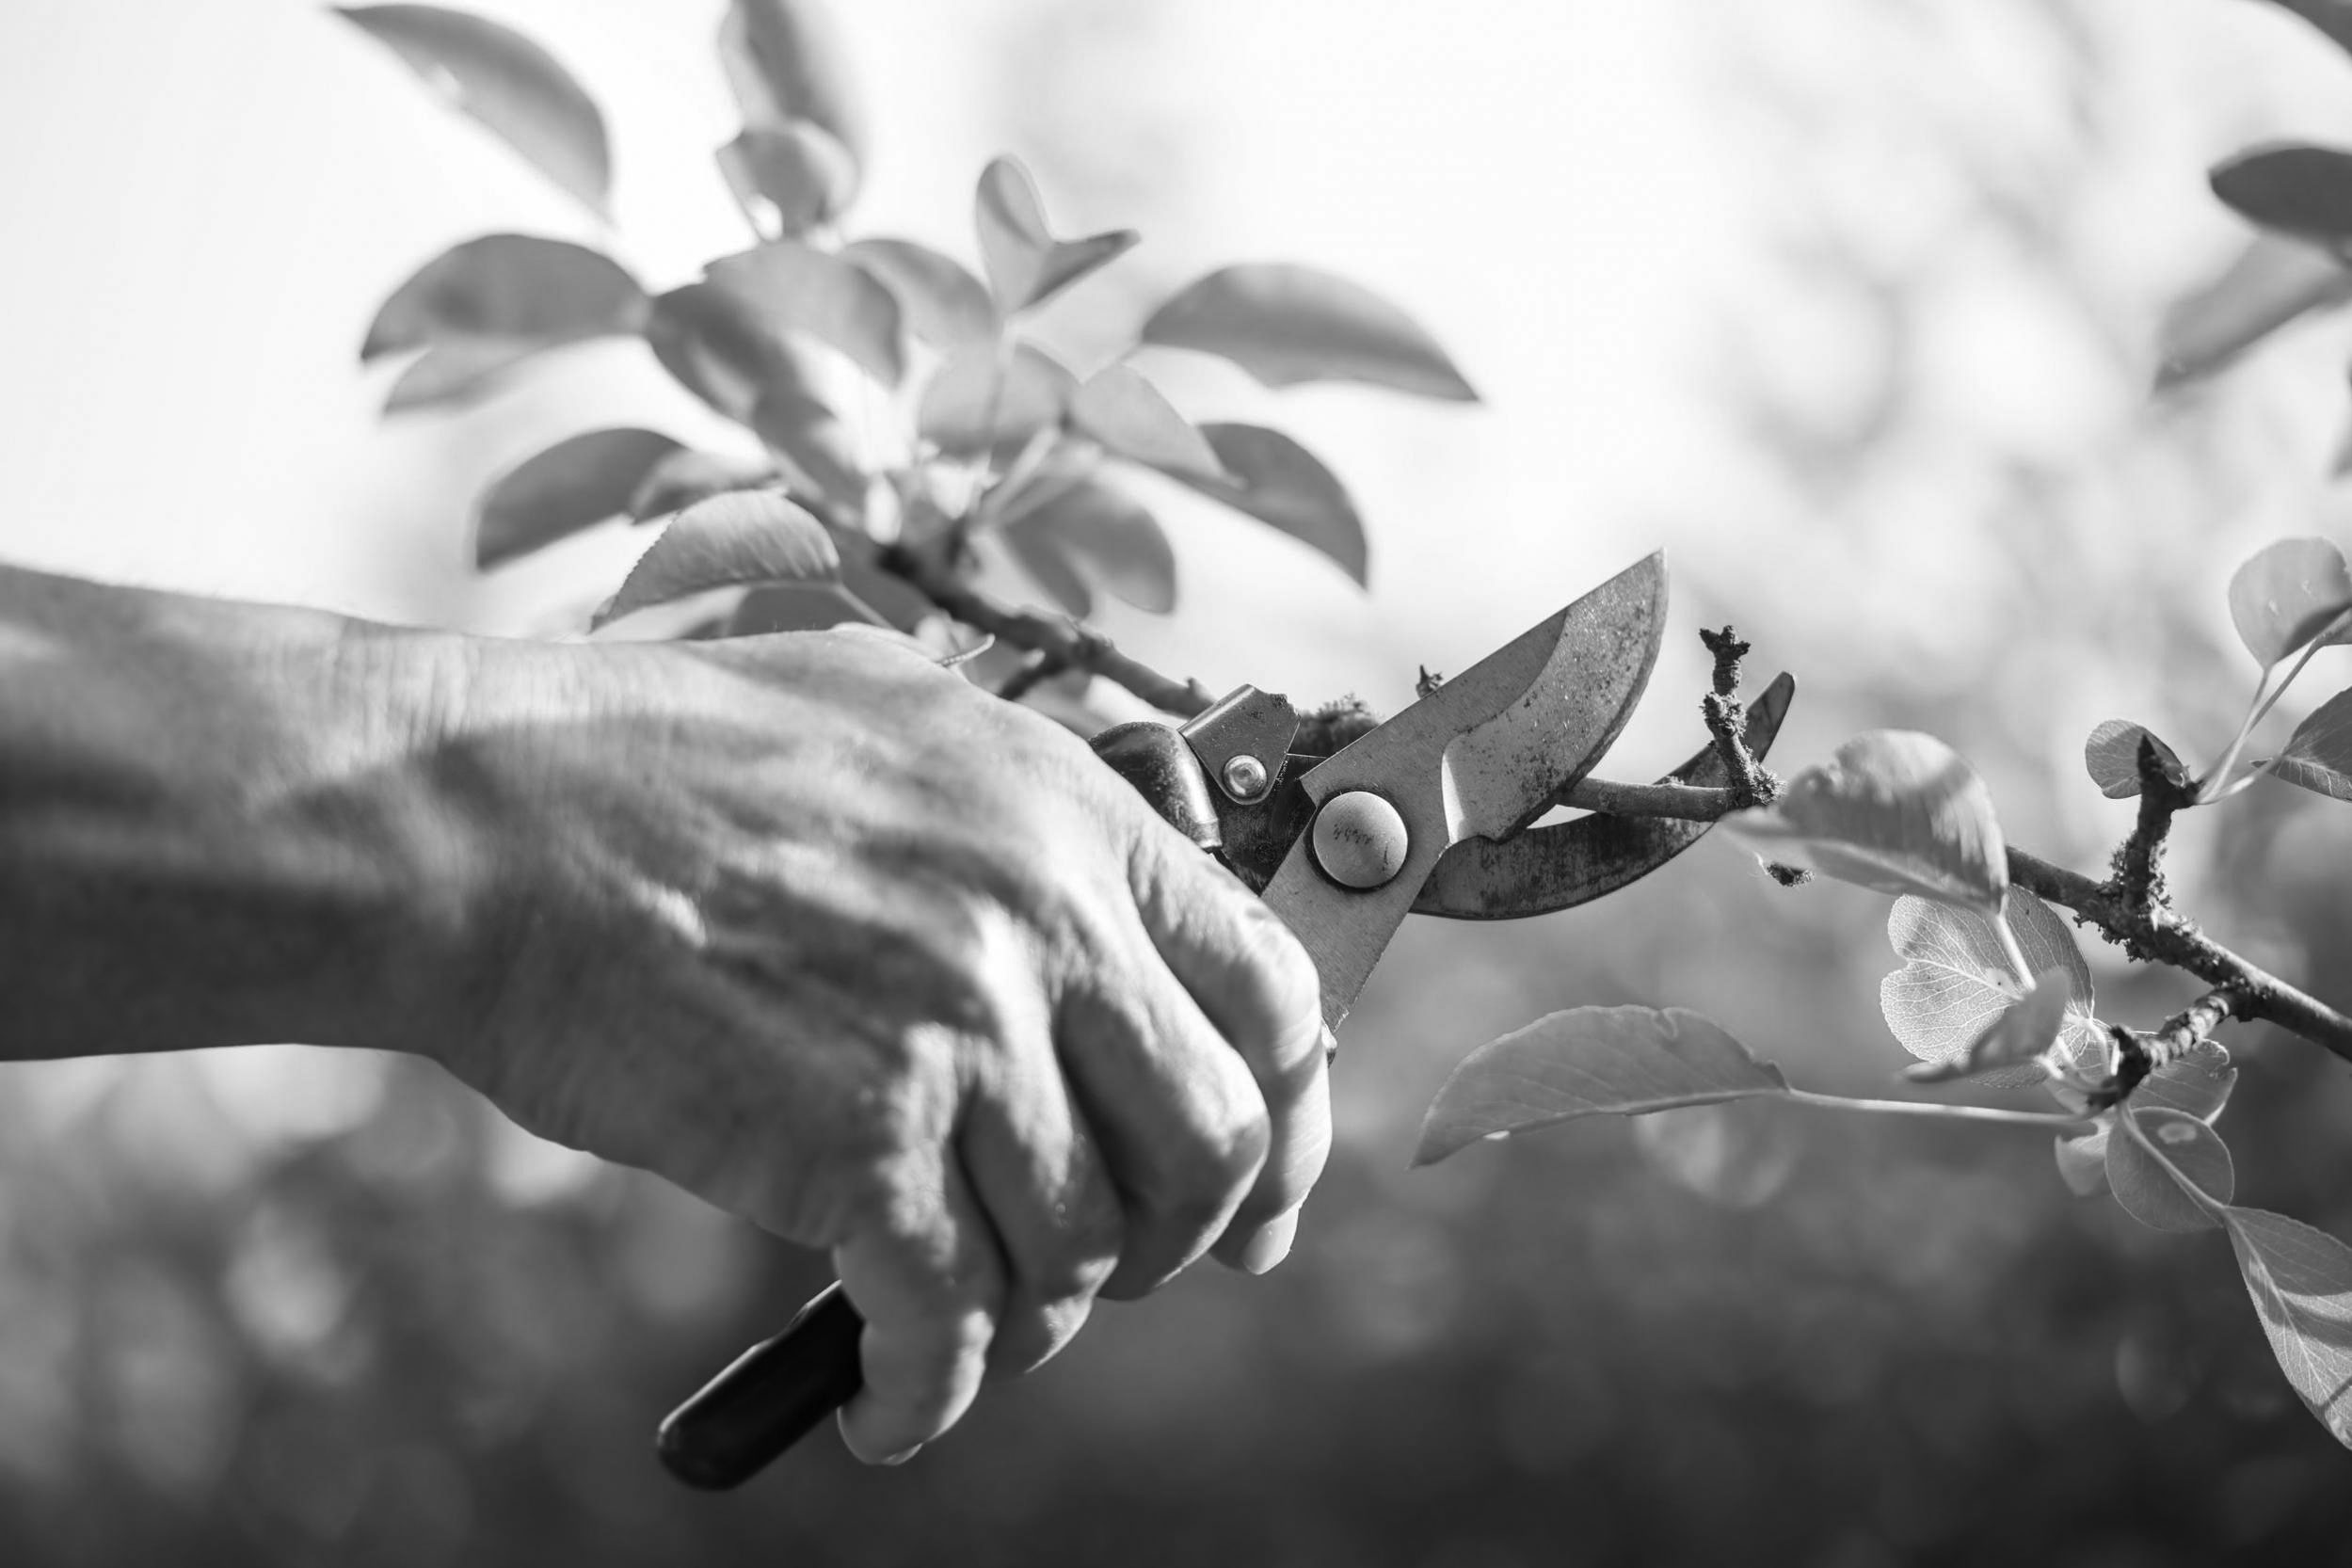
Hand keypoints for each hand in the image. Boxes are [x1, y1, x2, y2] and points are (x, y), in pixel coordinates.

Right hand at [422, 628, 1331, 1462]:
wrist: (491, 815)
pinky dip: (932, 1392)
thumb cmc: (661, 758)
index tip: (1267, 1194)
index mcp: (1070, 815)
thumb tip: (1104, 915)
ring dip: (1043, 1319)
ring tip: (975, 1325)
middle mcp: (1045, 921)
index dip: (1291, 1116)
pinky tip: (893, 1405)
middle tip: (1128, 1270)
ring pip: (1084, 1246)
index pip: (1272, 990)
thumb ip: (1020, 813)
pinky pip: (953, 1317)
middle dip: (1182, 1239)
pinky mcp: (856, 1138)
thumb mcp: (894, 715)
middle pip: (1211, 1143)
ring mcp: (958, 1030)